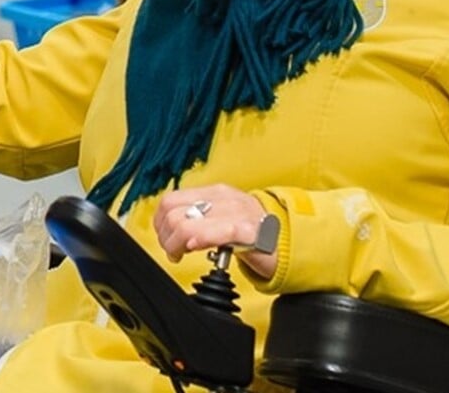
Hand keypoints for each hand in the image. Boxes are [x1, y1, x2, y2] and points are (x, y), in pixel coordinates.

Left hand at [154, 185, 278, 278]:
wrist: (289, 240)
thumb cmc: (253, 231)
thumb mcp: (223, 214)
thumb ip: (199, 216)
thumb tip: (169, 227)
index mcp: (214, 193)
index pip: (170, 200)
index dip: (160, 222)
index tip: (166, 237)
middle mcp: (223, 199)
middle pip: (173, 213)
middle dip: (166, 237)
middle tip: (174, 251)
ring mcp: (236, 214)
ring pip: (186, 224)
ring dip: (176, 244)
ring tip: (183, 254)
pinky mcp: (248, 233)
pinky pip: (216, 232)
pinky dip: (200, 240)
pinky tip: (197, 248)